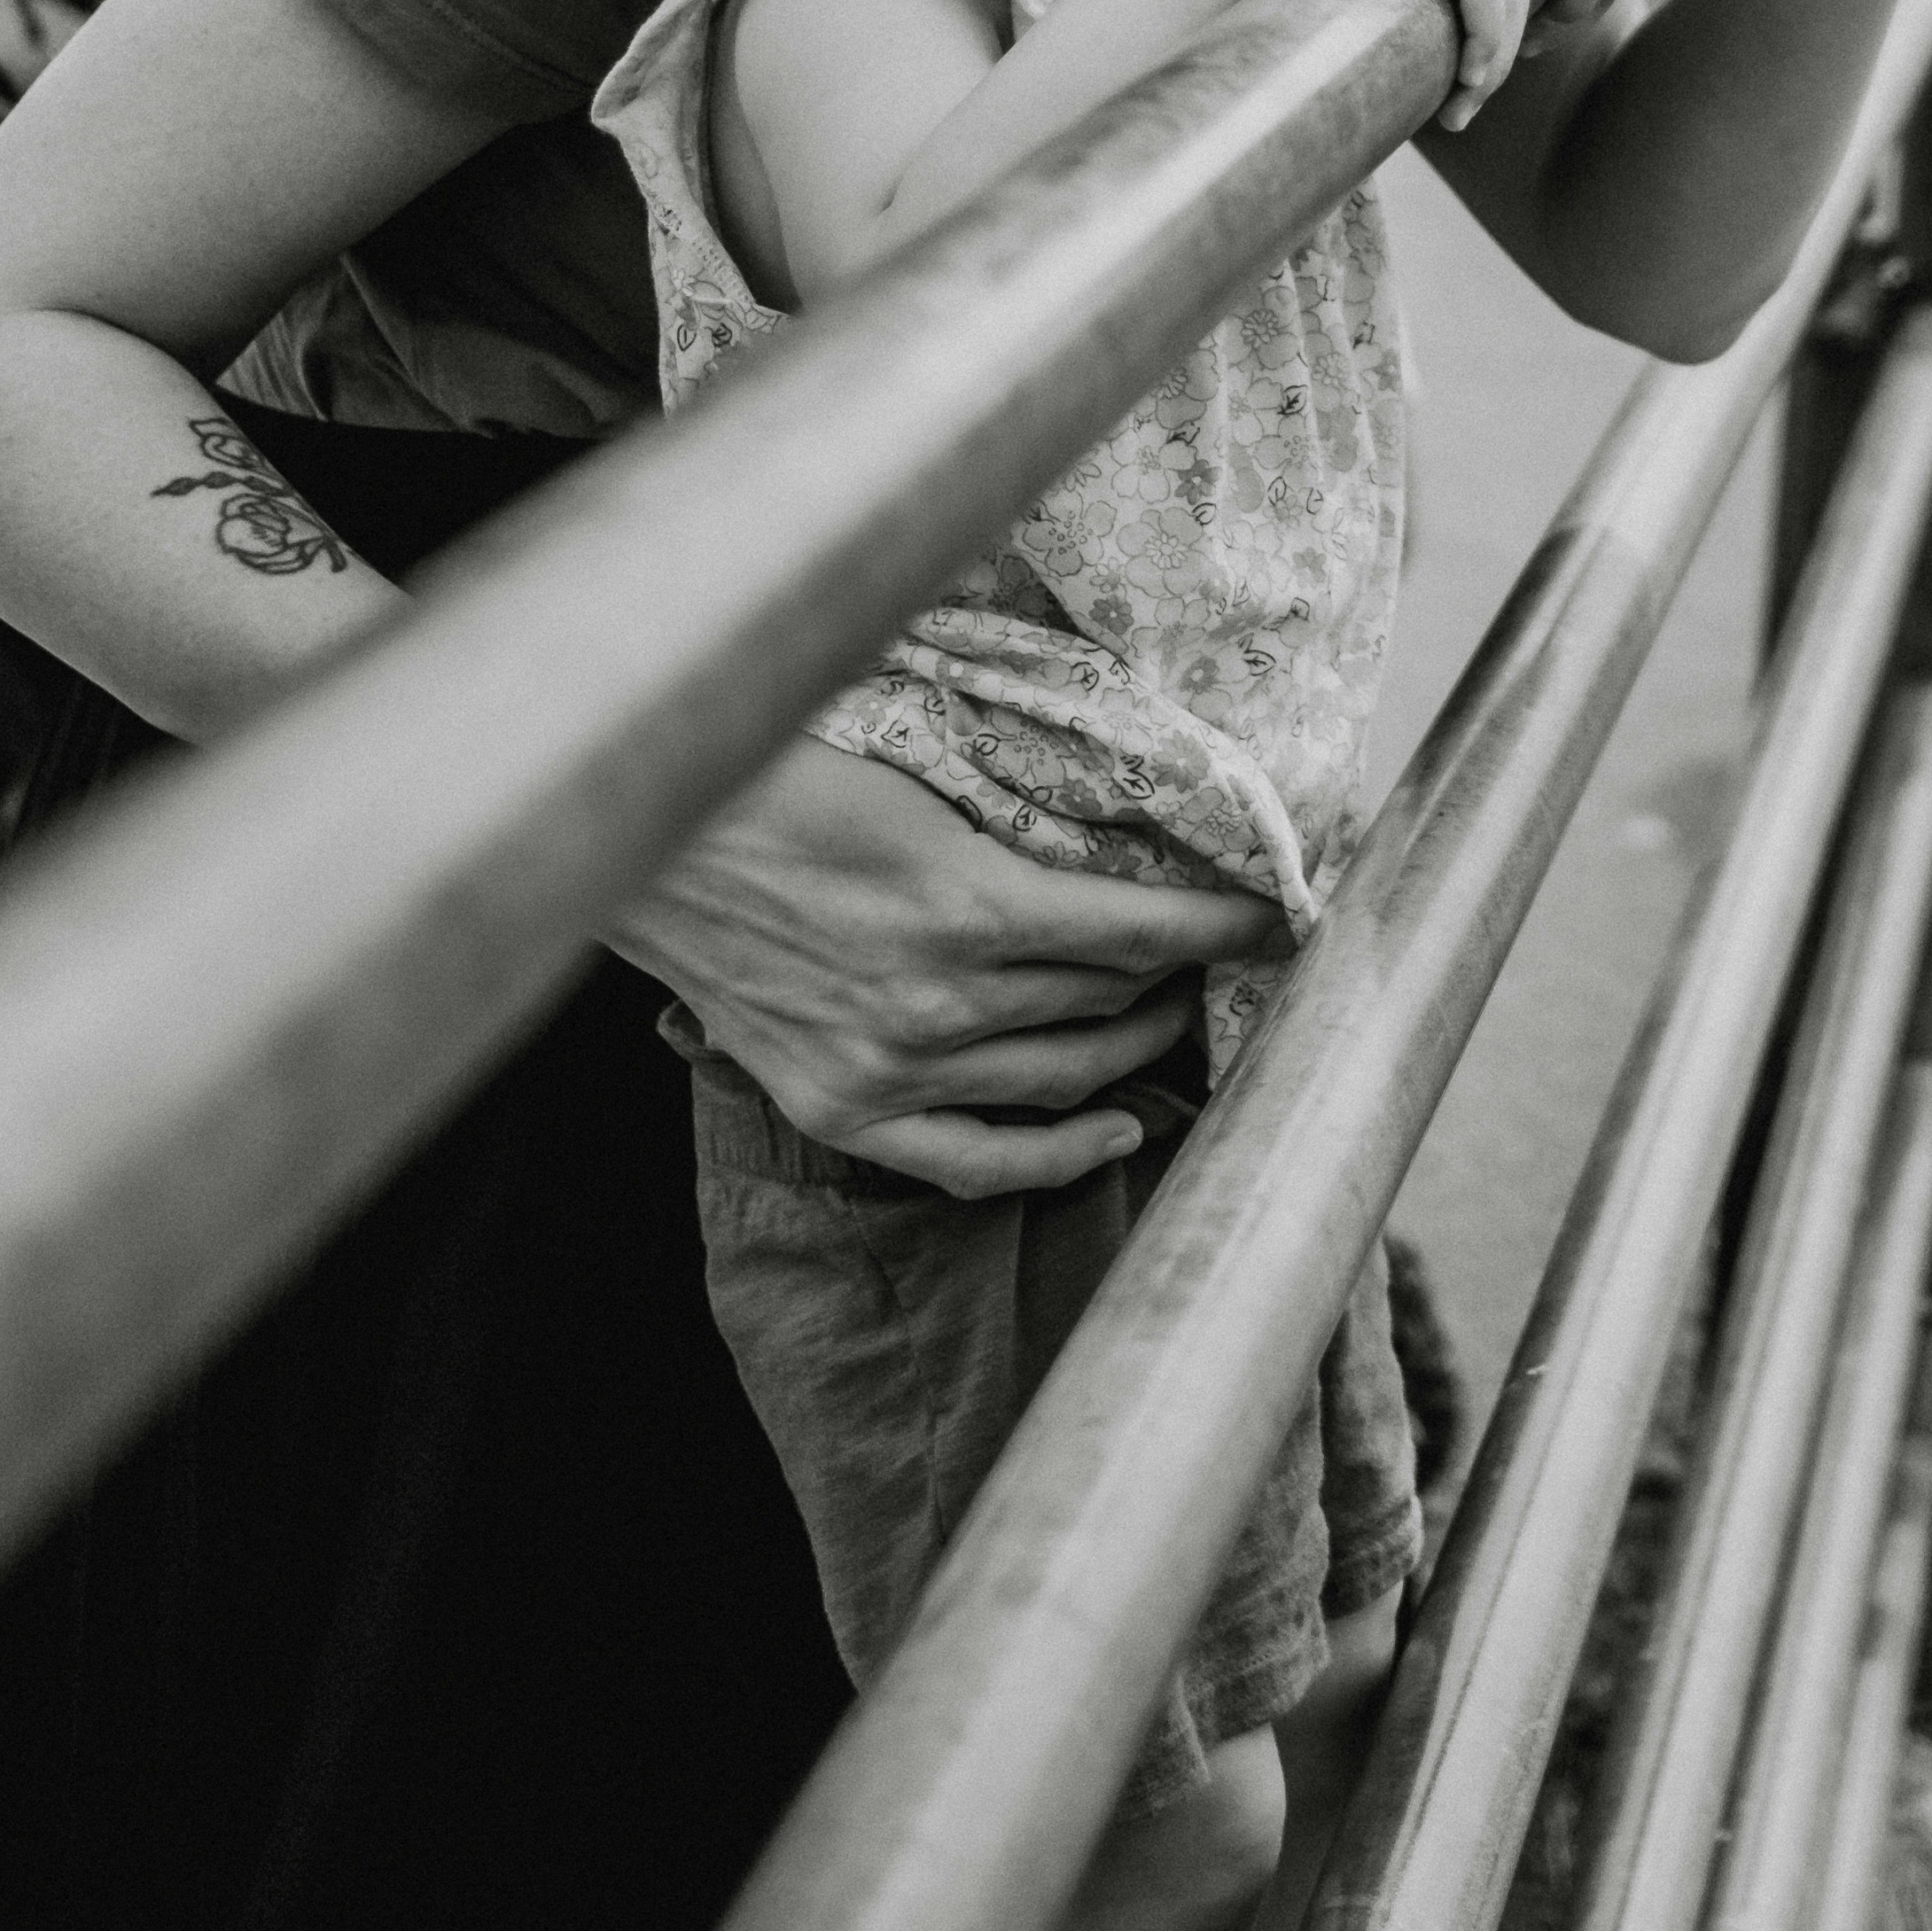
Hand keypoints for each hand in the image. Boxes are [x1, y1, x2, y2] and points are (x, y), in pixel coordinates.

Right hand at [611, 742, 1283, 1199]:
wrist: (655, 836)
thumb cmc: (787, 771)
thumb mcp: (920, 770)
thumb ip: (1019, 815)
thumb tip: (1135, 826)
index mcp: (968, 901)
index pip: (1140, 931)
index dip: (1221, 928)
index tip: (1276, 917)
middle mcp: (941, 1000)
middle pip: (1110, 1002)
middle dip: (1181, 976)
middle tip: (1212, 951)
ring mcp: (892, 1067)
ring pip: (1064, 1074)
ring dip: (1137, 1043)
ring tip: (1170, 1010)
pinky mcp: (845, 1108)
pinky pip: (980, 1160)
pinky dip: (1061, 1155)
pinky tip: (1117, 1128)